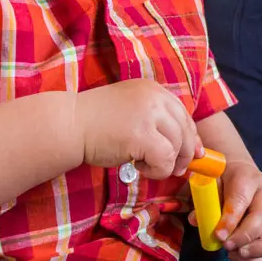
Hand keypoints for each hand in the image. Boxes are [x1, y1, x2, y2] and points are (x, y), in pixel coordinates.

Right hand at [74, 79, 200, 179]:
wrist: (69, 124)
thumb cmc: (95, 122)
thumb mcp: (131, 111)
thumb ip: (155, 121)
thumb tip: (187, 145)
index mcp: (153, 89)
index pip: (183, 114)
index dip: (190, 136)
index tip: (192, 152)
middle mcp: (155, 97)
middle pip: (186, 129)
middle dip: (184, 153)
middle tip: (177, 169)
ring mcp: (149, 114)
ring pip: (177, 146)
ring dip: (166, 163)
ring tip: (145, 166)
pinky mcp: (142, 134)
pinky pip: (165, 159)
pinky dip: (157, 170)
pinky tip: (140, 168)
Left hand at [191, 159, 261, 260]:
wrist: (246, 176)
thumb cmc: (227, 181)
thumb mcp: (213, 183)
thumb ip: (205, 201)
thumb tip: (196, 220)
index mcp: (247, 179)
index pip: (241, 199)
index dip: (230, 219)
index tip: (218, 235)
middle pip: (261, 219)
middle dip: (242, 237)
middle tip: (226, 246)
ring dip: (252, 252)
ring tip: (233, 254)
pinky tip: (239, 257)